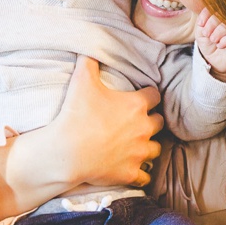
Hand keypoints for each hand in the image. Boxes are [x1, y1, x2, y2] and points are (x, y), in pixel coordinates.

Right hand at [46, 56, 162, 187]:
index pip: (156, 96)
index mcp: (137, 106)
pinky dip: (141, 172)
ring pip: (156, 149)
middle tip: (138, 122)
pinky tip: (134, 169)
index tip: (142, 98)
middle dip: (151, 121)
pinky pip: (146, 176)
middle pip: (159, 122)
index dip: (148, 96)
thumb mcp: (81, 82)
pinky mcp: (132, 172)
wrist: (66, 152)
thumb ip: (89, 62)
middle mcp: (144, 128)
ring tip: (137, 145)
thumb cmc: (76, 115)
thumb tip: (90, 48)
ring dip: (148, 146)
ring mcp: (140, 152)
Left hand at [196, 10, 225, 81]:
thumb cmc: (209, 44)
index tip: (200, 24)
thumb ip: (203, 20)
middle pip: (224, 14)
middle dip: (212, 24)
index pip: (217, 6)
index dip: (207, 13)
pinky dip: (225, 41)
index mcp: (223, 14)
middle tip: (206, 34)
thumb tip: (208, 14)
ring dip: (218, 32)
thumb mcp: (201, 31)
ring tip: (213, 40)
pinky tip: (220, 45)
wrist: (214, 61)